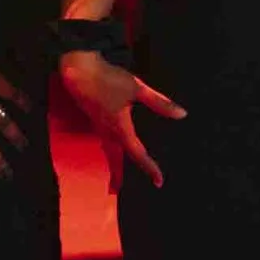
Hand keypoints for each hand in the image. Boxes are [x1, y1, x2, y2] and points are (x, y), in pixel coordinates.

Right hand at [58, 46, 186, 190]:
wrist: (77, 68)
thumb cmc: (107, 78)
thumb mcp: (137, 89)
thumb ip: (159, 103)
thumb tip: (182, 114)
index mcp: (120, 127)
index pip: (137, 153)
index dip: (149, 168)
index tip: (159, 181)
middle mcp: (107, 131)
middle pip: (115, 158)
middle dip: (117, 175)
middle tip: (117, 190)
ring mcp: (98, 125)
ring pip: (106, 151)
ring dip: (110, 165)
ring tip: (113, 178)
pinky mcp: (93, 118)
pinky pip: (102, 141)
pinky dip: (106, 150)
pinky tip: (109, 148)